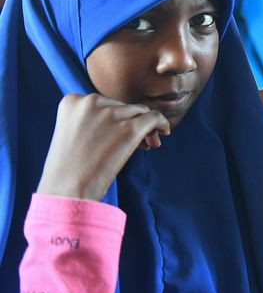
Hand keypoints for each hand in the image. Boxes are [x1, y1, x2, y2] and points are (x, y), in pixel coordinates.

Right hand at [37, 94, 170, 201]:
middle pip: (123, 106)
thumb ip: (91, 120)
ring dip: (145, 127)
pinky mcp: (130, 128)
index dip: (115, 118)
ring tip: (145, 145)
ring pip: (140, 112)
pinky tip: (164, 132)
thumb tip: (129, 116)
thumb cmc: (70, 168)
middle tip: (135, 144)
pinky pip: (154, 117)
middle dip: (130, 122)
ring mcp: (111, 114)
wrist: (68, 190)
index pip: (104, 103)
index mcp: (72, 101)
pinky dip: (161, 123)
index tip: (116, 134)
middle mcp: (90, 102)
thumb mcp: (72, 133)